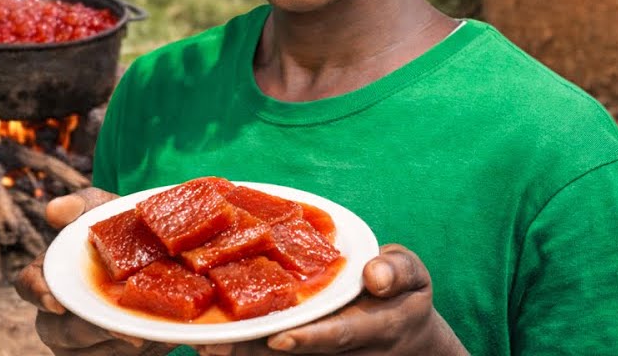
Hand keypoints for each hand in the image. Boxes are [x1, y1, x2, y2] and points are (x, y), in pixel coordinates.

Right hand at [15, 188, 174, 354]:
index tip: (56, 303)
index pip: (28, 284)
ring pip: (90, 353)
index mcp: (51, 274)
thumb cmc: (121, 227)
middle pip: (61, 331)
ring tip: (147, 334)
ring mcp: (81, 339)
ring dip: (118, 345)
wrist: (163, 252)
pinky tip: (155, 340)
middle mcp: (59, 312)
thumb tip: (52, 210)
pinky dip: (135, 353)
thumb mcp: (104, 209)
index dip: (37, 293)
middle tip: (123, 329)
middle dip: (93, 331)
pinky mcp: (106, 354)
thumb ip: (80, 205)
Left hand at [196, 245, 466, 354]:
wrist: (403, 336)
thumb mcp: (413, 277)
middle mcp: (342, 351)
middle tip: (216, 347)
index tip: (280, 338)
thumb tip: (375, 275)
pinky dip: (244, 350)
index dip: (310, 339)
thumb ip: (397, 270)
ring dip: (243, 355)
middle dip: (256, 352)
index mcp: (373, 328)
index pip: (340, 335)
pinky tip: (208, 343)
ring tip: (203, 347)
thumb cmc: (403, 295)